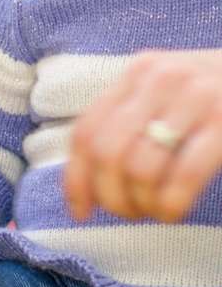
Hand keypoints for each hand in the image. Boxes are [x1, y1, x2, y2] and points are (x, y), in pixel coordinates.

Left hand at [65, 50, 221, 222]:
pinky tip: (173, 212)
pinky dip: (170, 204)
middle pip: (108, 152)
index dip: (77, 178)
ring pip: (141, 167)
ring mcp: (193, 99)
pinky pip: (184, 175)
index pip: (87, 129)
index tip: (80, 211)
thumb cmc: (212, 96)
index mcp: (137, 73)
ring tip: (155, 211)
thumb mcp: (166, 91)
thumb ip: (129, 118)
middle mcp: (159, 80)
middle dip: (111, 196)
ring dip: (142, 204)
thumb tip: (88, 179)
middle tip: (128, 213)